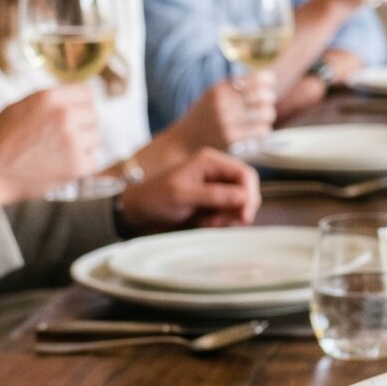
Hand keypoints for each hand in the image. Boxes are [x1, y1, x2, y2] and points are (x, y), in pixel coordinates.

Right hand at [0, 85, 100, 204]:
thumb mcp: (19, 107)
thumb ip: (48, 102)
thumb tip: (70, 100)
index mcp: (50, 98)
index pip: (86, 93)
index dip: (82, 105)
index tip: (78, 113)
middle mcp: (64, 115)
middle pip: (93, 115)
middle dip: (82, 126)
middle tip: (64, 138)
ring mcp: (72, 140)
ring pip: (95, 139)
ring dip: (82, 146)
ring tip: (58, 153)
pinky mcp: (76, 165)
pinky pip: (93, 161)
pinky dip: (80, 166)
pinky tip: (61, 166)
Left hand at [118, 148, 261, 231]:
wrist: (136, 211)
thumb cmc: (155, 198)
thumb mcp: (183, 196)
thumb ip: (215, 196)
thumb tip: (244, 198)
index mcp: (210, 161)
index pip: (245, 174)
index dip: (250, 195)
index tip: (244, 216)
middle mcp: (215, 172)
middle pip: (245, 189)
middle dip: (237, 208)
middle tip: (220, 223)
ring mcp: (214, 187)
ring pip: (237, 203)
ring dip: (227, 217)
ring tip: (205, 223)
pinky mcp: (210, 201)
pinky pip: (226, 212)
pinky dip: (219, 221)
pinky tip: (203, 223)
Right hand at [174, 77, 273, 151]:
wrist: (183, 142)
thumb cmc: (202, 118)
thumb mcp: (212, 96)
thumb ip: (234, 87)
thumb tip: (267, 79)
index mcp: (219, 88)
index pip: (254, 78)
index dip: (267, 80)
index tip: (270, 83)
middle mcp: (223, 102)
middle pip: (263, 95)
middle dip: (269, 99)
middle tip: (266, 104)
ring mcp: (227, 120)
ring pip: (266, 113)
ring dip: (268, 116)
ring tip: (263, 119)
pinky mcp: (232, 137)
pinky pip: (261, 131)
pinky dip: (264, 131)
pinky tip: (259, 132)